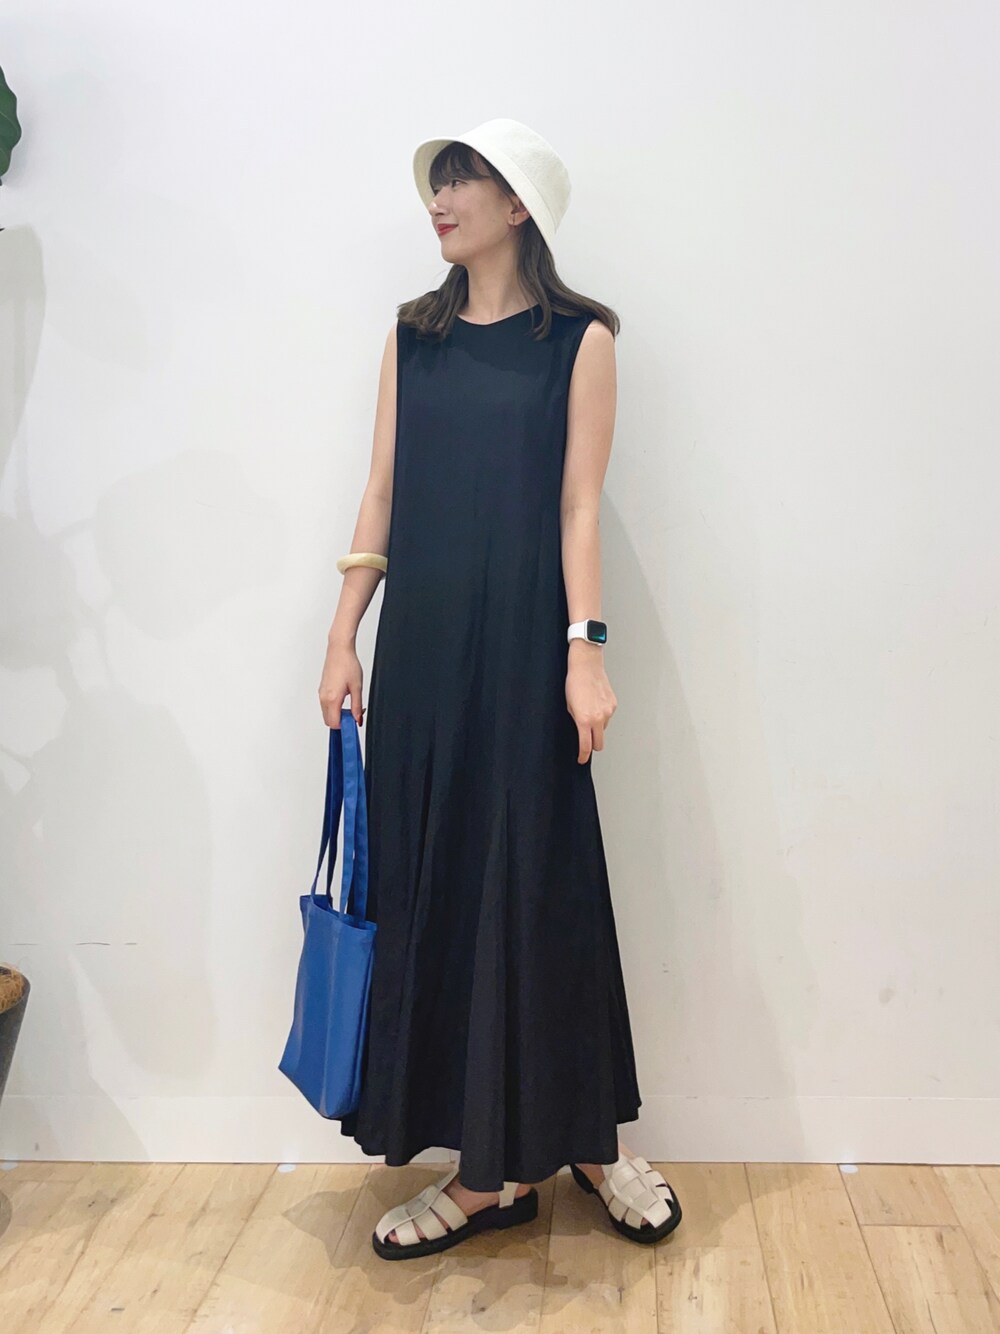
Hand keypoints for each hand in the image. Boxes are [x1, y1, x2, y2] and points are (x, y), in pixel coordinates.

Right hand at [319, 637, 363, 729]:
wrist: (339, 650)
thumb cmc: (348, 664)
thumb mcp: (357, 687)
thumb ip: (357, 706)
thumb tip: (357, 719)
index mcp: (332, 698)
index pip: (334, 723)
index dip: (344, 726)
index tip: (353, 724)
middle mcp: (324, 698)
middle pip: (329, 721)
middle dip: (341, 722)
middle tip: (354, 715)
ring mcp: (321, 694)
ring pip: (326, 713)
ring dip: (337, 715)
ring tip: (351, 706)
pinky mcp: (321, 690)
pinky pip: (325, 705)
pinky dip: (333, 708)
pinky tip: (344, 700)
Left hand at [565, 644, 616, 763]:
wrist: (586, 665)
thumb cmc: (574, 682)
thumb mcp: (569, 705)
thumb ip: (576, 720)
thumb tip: (580, 730)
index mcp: (585, 720)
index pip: (585, 746)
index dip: (583, 756)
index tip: (581, 759)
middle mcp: (599, 718)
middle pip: (599, 743)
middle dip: (592, 746)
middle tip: (586, 743)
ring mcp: (608, 711)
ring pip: (603, 729)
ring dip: (597, 727)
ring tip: (588, 713)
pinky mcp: (613, 704)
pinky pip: (608, 716)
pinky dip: (602, 715)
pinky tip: (595, 704)